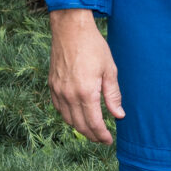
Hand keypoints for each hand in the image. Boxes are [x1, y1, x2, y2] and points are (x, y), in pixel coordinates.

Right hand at [46, 8, 123, 143]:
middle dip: (91, 135)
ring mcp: (58, 91)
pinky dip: (68, 116)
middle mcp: (69, 95)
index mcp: (86, 92)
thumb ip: (113, 95)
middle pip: (80, 125)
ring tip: (91, 130)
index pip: (94, 123)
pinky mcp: (52, 85)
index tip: (108, 140)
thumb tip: (119, 115)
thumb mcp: (109, 70)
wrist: (70, 29)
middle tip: (101, 139)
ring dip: (79, 128)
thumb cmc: (93, 47)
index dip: (101, 135)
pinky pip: (58, 108)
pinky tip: (76, 116)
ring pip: (68, 119)